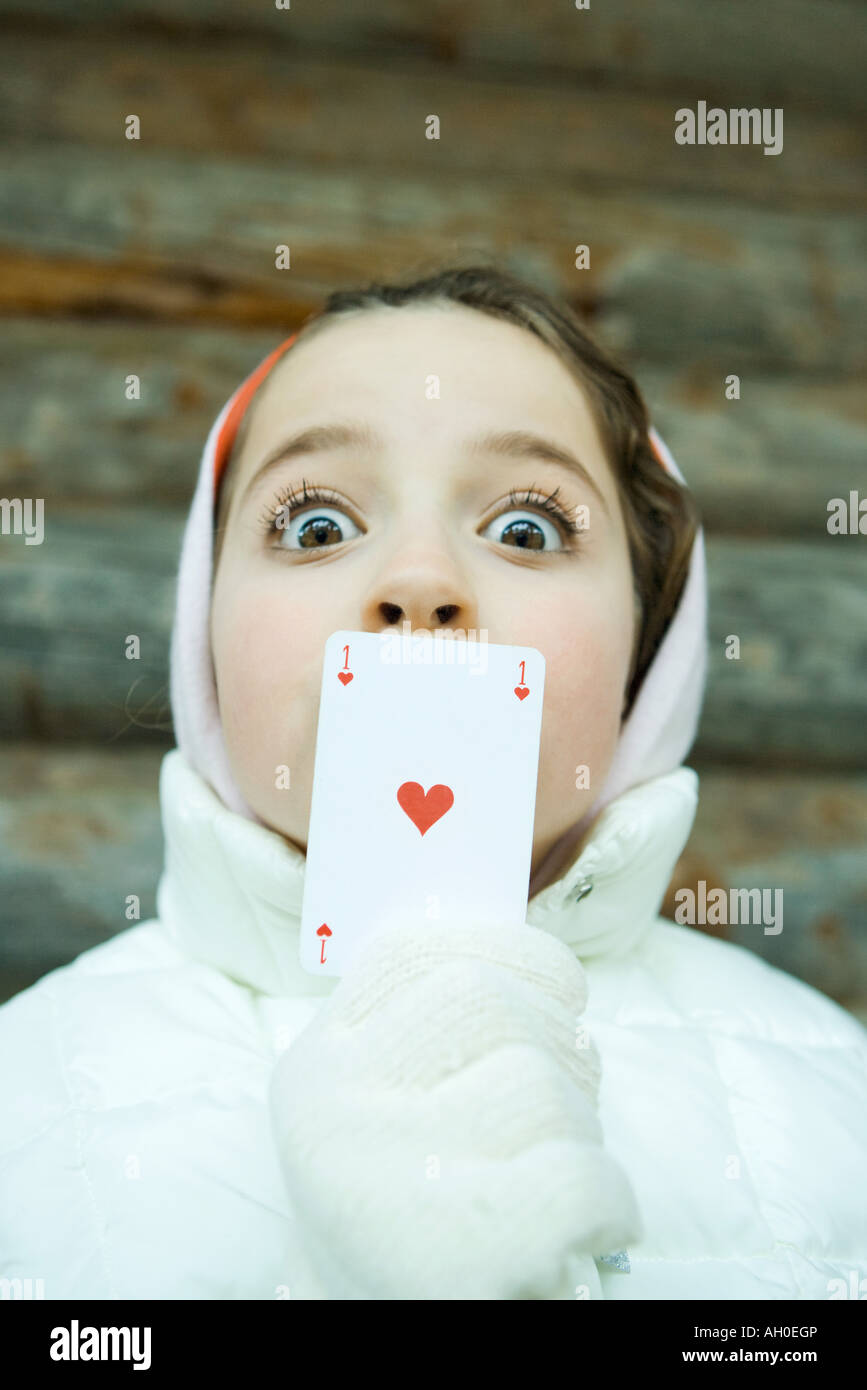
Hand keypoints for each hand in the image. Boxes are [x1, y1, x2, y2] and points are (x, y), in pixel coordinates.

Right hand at [269, 920, 641, 1299]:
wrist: (380, 1323)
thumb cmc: (414, 1222)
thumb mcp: (386, 1117)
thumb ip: (428, 1038)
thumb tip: (539, 968)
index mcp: (316, 1070)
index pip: (409, 954)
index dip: (504, 950)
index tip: (551, 987)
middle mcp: (332, 1114)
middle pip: (486, 1001)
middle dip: (558, 1044)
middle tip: (564, 1111)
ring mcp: (382, 1180)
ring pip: (538, 1083)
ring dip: (580, 1130)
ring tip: (552, 1181)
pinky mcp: (450, 1255)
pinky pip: (576, 1177)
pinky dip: (608, 1198)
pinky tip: (596, 1222)